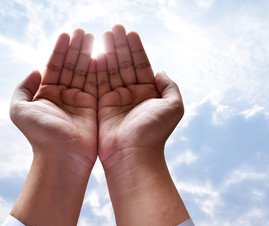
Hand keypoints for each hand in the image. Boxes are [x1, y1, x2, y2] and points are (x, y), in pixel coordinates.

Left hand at [9, 29, 96, 225]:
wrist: (62, 157)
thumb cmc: (40, 135)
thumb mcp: (20, 109)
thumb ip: (22, 88)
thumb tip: (34, 71)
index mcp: (46, 95)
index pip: (54, 66)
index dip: (59, 50)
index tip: (66, 34)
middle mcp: (63, 96)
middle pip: (70, 66)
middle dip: (76, 48)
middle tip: (83, 31)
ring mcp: (79, 101)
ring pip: (84, 73)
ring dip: (88, 55)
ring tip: (93, 37)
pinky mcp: (93, 107)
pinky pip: (96, 84)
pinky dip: (99, 70)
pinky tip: (101, 55)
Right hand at [97, 25, 187, 225]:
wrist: (131, 154)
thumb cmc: (153, 132)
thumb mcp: (173, 107)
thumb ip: (170, 87)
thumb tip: (161, 71)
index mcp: (149, 94)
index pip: (141, 65)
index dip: (136, 49)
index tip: (130, 32)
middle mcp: (132, 95)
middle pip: (125, 65)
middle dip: (120, 46)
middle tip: (114, 28)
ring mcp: (116, 100)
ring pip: (111, 71)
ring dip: (108, 53)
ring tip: (103, 35)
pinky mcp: (102, 106)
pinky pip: (98, 83)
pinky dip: (96, 69)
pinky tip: (95, 54)